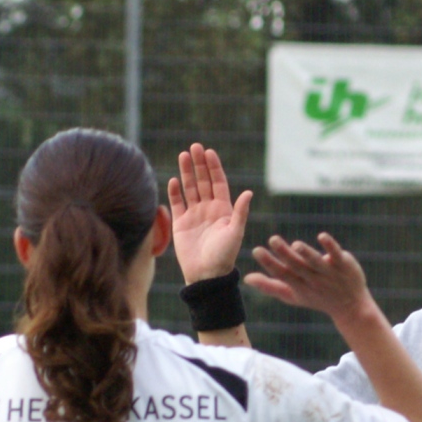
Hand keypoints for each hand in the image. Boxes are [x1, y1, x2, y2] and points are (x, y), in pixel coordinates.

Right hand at [168, 143, 252, 283]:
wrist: (206, 275)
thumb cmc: (224, 256)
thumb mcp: (235, 232)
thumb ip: (240, 212)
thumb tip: (249, 193)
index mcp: (224, 210)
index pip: (218, 183)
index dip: (214, 167)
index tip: (209, 152)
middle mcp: (209, 209)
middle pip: (203, 181)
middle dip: (199, 164)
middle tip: (194, 147)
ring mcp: (194, 215)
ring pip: (190, 188)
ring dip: (186, 172)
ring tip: (183, 155)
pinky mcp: (180, 224)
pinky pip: (177, 203)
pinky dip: (174, 191)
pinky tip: (173, 179)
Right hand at [245, 233, 374, 323]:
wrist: (351, 306)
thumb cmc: (317, 298)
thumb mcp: (293, 295)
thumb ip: (270, 286)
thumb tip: (247, 278)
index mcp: (299, 286)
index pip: (283, 274)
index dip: (270, 264)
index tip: (256, 250)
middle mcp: (313, 280)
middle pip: (297, 267)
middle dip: (285, 254)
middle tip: (272, 239)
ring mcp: (329, 273)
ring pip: (315, 262)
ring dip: (306, 253)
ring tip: (295, 244)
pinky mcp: (343, 264)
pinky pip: (336, 254)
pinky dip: (330, 246)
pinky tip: (322, 236)